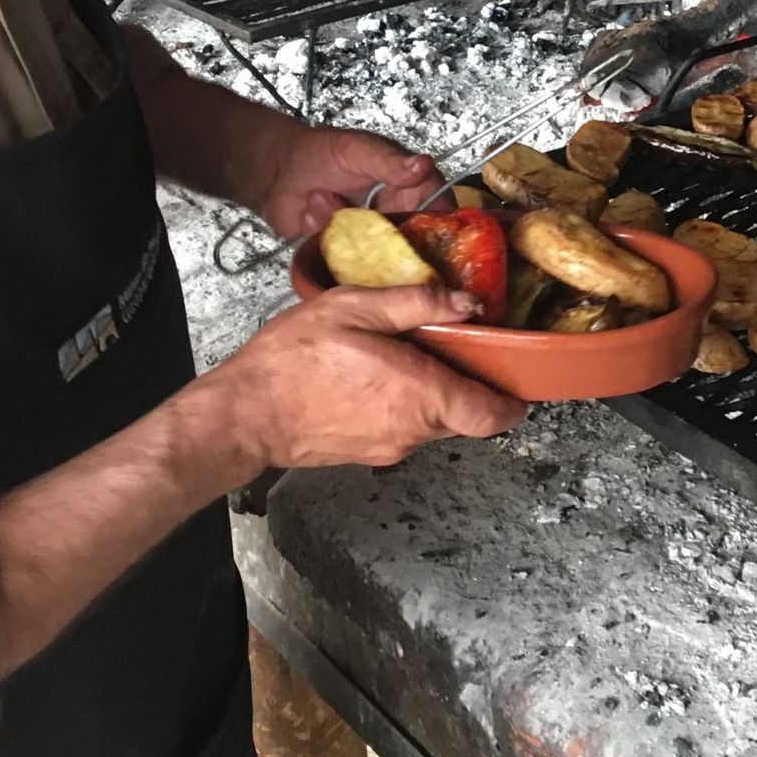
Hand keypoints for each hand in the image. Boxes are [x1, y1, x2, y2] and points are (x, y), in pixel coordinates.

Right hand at [209, 284, 525, 468]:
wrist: (242, 415)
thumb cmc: (293, 361)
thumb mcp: (356, 308)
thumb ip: (418, 303)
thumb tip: (467, 303)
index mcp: (421, 395)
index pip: (494, 415)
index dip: (511, 399)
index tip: (515, 376)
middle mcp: (413, 430)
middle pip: (465, 413)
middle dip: (465, 380)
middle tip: (449, 343)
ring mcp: (389, 448)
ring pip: (434, 420)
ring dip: (431, 390)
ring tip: (401, 353)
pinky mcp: (368, 454)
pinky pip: (404, 427)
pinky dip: (403, 403)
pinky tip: (374, 375)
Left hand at [258, 126, 451, 239]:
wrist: (277, 169)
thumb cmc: (321, 152)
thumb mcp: (357, 150)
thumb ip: (389, 162)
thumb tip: (423, 165)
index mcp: (411, 191)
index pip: (439, 216)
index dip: (438, 230)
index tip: (419, 233)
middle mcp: (395, 220)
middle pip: (410, 247)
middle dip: (379, 234)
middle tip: (355, 216)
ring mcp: (369, 242)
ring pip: (370, 255)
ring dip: (339, 224)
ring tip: (318, 197)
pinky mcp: (343, 256)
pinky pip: (340, 261)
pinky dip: (321, 235)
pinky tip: (308, 212)